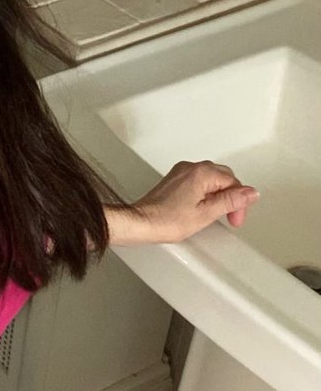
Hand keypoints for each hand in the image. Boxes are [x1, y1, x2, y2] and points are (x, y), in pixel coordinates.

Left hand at [106, 160, 259, 246]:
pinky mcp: (174, 180)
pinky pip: (198, 181)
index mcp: (201, 173)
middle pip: (223, 177)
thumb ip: (230, 201)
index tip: (235, 218)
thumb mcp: (206, 213)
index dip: (239, 202)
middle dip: (231, 197)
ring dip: (218, 195)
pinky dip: (206, 193)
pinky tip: (201, 207)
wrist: (140, 222)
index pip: (233, 182)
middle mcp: (191, 168)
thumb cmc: (166, 220)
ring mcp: (181, 172)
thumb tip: (251, 193)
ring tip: (215, 214)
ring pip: (211, 178)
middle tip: (229, 217)